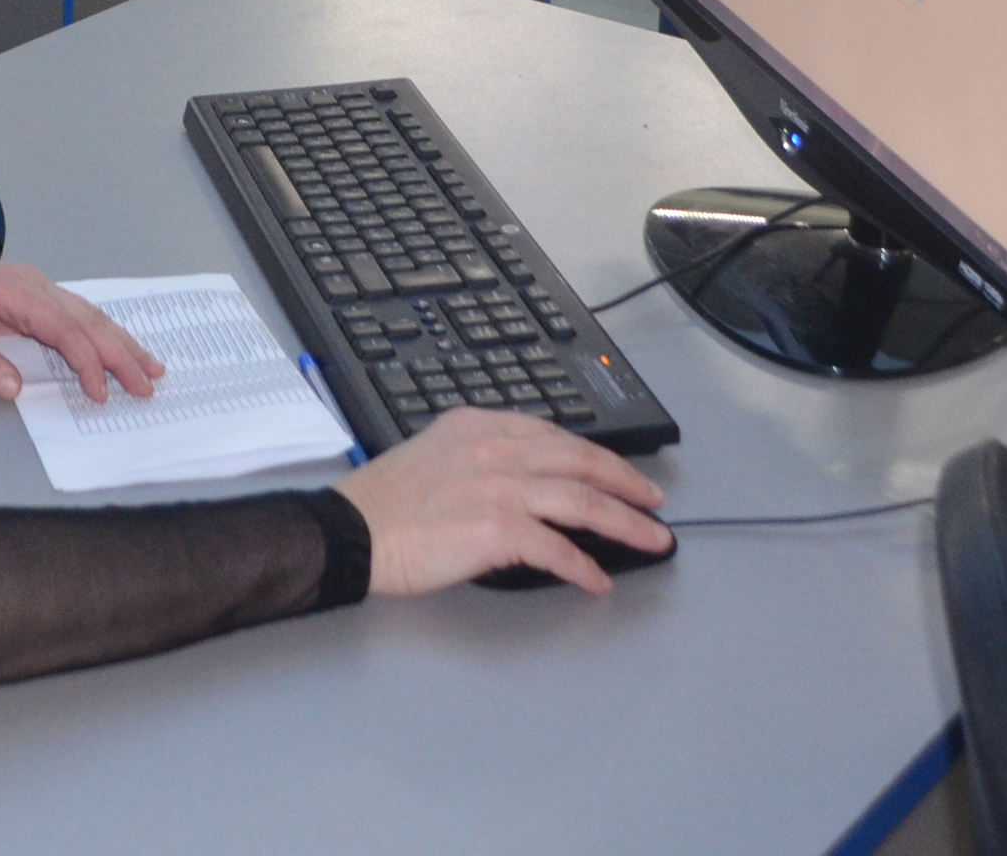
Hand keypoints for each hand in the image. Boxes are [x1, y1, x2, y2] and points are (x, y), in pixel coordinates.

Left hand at [0, 248, 163, 405]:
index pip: (64, 328)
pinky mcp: (34, 299)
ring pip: (89, 316)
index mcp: (14, 289)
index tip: (101, 392)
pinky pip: (77, 317)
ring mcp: (36, 289)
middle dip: (121, 352)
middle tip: (148, 383)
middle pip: (87, 319)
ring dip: (120, 342)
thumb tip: (15, 389)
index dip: (87, 362)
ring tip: (151, 366)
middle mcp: (33, 284)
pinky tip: (120, 349)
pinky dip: (102, 335)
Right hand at [334, 408, 670, 596]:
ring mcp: (499, 487)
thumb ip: (480, 458)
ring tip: (650, 540)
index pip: (555, 436)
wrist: (353, 530)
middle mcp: (495, 450)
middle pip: (580, 462)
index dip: (597, 456)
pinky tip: (596, 580)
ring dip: (625, 523)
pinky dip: (583, 566)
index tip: (619, 472)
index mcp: (480, 427)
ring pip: (581, 500)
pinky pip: (556, 548)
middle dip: (627, 483)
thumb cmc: (384, 503)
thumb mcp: (435, 454)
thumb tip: (522, 484)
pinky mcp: (497, 529)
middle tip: (654, 502)